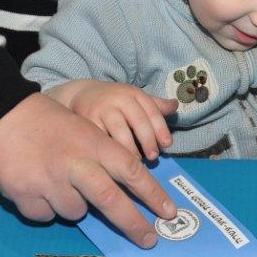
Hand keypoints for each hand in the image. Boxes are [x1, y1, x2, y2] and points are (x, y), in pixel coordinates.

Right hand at [0, 93, 176, 247]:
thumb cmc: (42, 119)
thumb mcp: (80, 126)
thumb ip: (99, 154)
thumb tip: (120, 186)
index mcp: (91, 142)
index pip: (130, 170)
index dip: (152, 193)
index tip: (168, 211)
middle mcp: (74, 163)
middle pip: (110, 200)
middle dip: (133, 224)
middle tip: (149, 240)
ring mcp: (48, 181)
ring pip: (74, 212)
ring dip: (71, 204)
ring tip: (55, 181)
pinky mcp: (25, 195)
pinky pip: (45, 216)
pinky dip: (43, 207)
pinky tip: (34, 185)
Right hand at [47, 80, 177, 159]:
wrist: (81, 95)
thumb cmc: (114, 101)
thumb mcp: (134, 99)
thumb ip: (155, 105)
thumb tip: (176, 106)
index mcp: (134, 94)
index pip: (151, 111)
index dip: (161, 128)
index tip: (167, 145)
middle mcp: (119, 99)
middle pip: (138, 120)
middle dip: (148, 140)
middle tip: (153, 157)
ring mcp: (101, 109)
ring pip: (119, 131)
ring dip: (130, 148)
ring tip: (135, 162)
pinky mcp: (86, 121)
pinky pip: (100, 139)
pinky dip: (109, 151)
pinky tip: (114, 162)